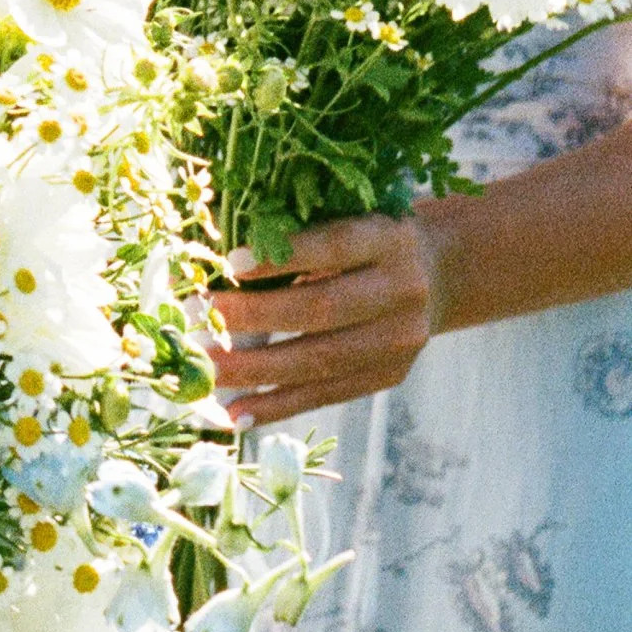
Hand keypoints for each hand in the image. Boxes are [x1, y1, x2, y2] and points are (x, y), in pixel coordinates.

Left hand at [208, 211, 448, 425]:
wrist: (435, 274)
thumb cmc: (365, 238)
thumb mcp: (346, 217)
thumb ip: (295, 233)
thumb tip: (210, 249)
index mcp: (388, 238)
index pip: (333, 246)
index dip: (282, 257)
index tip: (228, 263)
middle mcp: (402, 289)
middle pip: (321, 309)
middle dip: (252, 316)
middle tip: (196, 316)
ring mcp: (399, 339)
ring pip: (320, 360)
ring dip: (255, 370)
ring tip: (204, 370)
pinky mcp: (389, 375)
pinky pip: (326, 394)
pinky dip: (277, 406)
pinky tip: (235, 413)